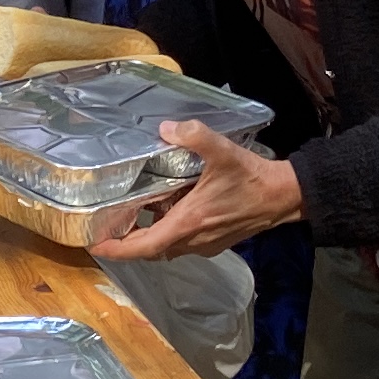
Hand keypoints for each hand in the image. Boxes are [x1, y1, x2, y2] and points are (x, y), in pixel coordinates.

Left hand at [91, 120, 304, 259]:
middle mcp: (192, 240)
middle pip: (151, 249)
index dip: (118, 249)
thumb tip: (165, 129)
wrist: (283, 197)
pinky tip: (167, 206)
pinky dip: (167, 229)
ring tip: (132, 211)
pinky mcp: (213, 241)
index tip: (95, 245)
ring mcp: (204, 244)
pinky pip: (181, 241)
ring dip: (149, 233)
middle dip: (128, 240)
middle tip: (107, 224)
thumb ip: (193, 136)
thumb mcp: (223, 151)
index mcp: (188, 223)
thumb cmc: (252, 178)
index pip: (145, 246)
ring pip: (166, 246)